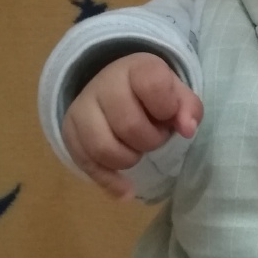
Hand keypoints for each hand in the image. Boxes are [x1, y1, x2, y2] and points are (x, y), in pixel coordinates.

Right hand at [61, 53, 202, 199]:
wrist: (116, 87)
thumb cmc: (154, 94)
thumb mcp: (177, 94)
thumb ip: (189, 108)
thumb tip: (188, 129)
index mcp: (136, 67)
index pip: (152, 84)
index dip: (166, 107)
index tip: (167, 113)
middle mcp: (103, 83)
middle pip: (129, 126)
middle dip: (150, 140)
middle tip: (155, 135)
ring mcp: (81, 107)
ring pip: (103, 148)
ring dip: (129, 159)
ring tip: (138, 149)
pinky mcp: (69, 132)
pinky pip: (86, 164)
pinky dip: (109, 181)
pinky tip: (125, 189)